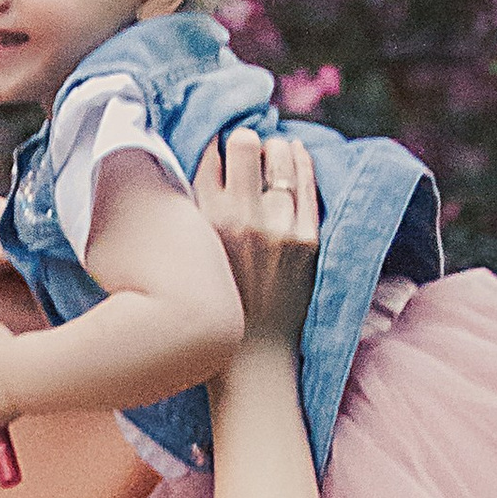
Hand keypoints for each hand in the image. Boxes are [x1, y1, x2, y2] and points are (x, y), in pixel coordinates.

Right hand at [196, 126, 318, 349]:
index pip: (209, 155)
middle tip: (243, 146)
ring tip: (270, 150)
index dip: (213, 144)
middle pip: (244, 144)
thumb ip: (189, 213)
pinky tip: (295, 152)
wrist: (251, 356)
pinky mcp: (307, 238)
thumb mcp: (189, 254)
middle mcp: (240, 218)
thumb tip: (190, 167)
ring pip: (279, 157)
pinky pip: (307, 182)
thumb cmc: (212, 303)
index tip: (217, 144)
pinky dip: (301, 161)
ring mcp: (279, 227)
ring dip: (273, 148)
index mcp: (203, 221)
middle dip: (243, 141)